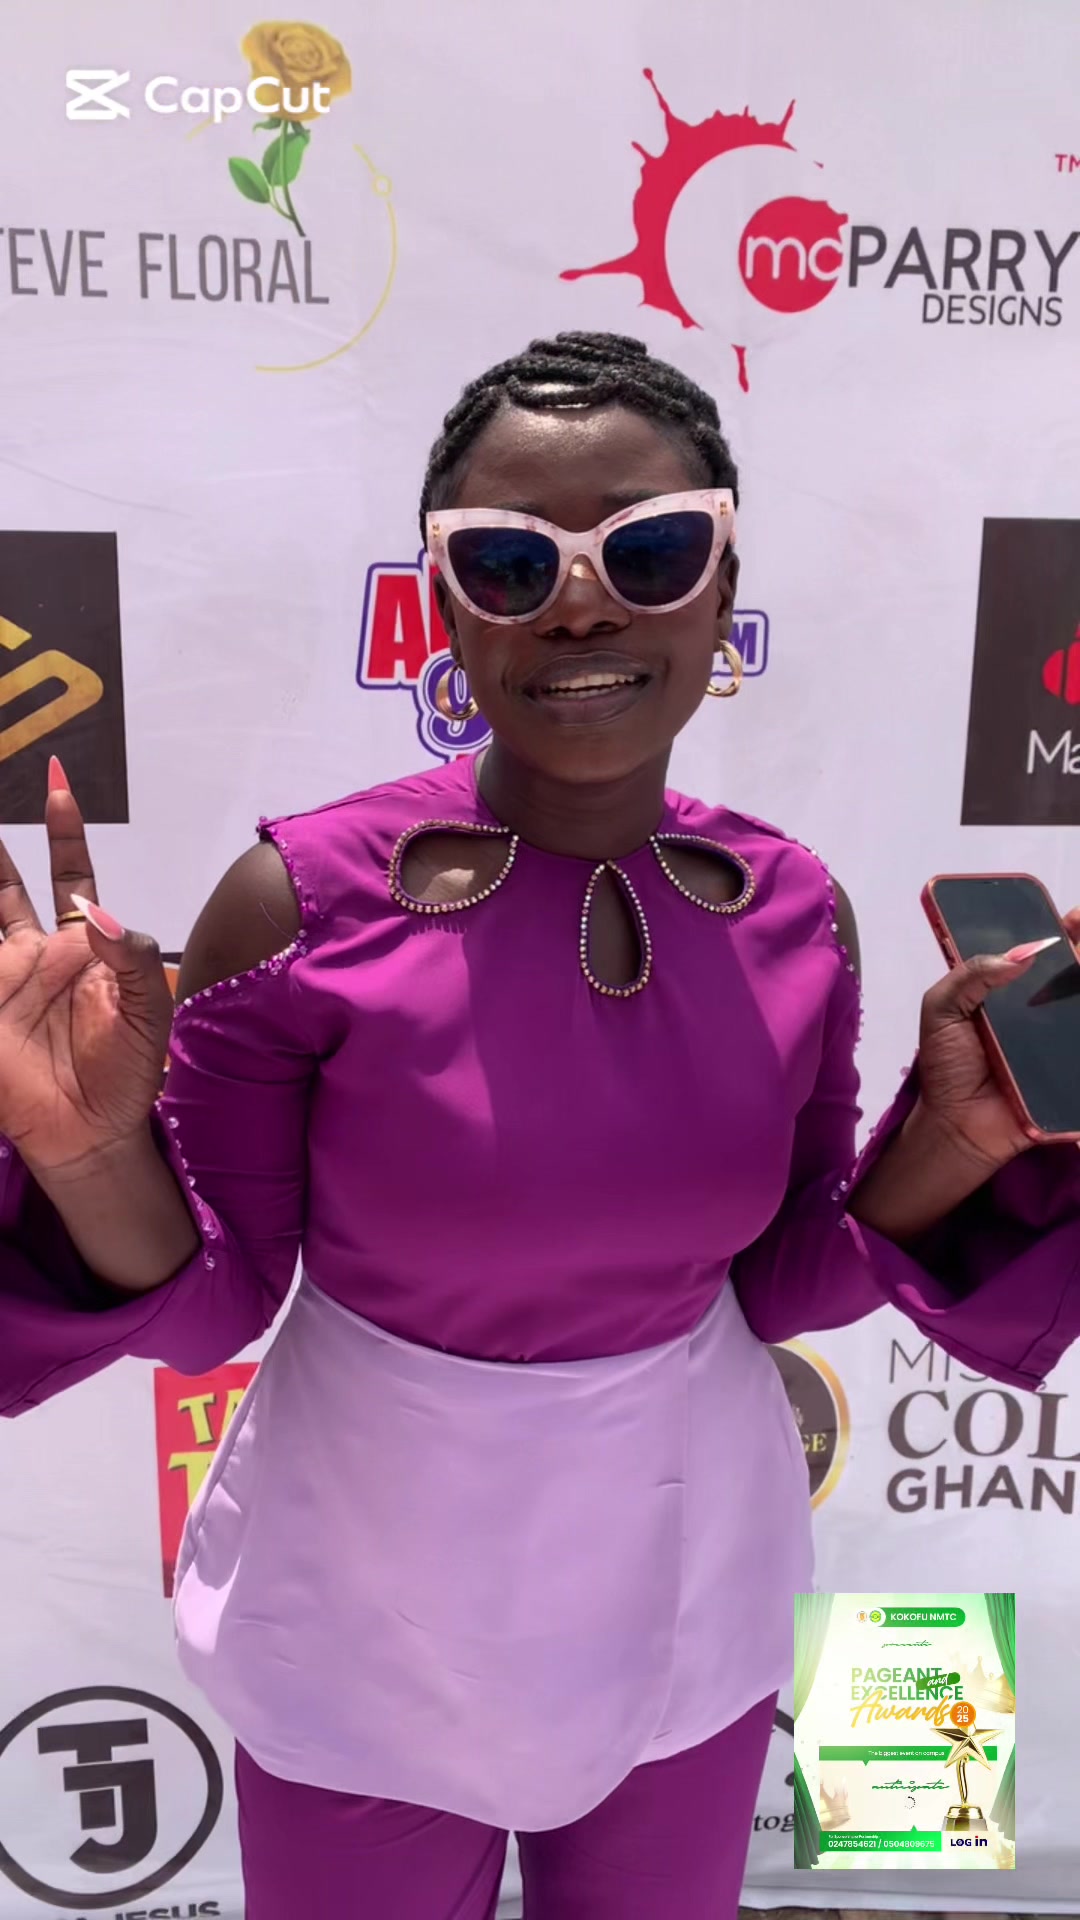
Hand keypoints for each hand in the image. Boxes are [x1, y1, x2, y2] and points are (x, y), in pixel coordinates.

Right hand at [0, 760, 172, 1176]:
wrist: (95, 1133)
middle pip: (8, 885)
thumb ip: (133, 958)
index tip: (57, 782)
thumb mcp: (150, 1012)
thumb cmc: (128, 1072)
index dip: (64, 830)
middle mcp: (38, 953)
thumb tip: (98, 913)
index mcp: (84, 945)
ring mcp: (4, 979)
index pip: (71, 874)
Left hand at [914, 912, 1079, 1170]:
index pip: (1043, 953)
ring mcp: (1063, 1040)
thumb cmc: (947, 1068)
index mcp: (1011, 992)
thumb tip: (1022, 953)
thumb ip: (972, 975)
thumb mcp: (942, 1010)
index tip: (1070, 917)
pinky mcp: (1072, 1069)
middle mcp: (1043, 1012)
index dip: (1060, 933)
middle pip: (1075, 973)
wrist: (958, 1127)